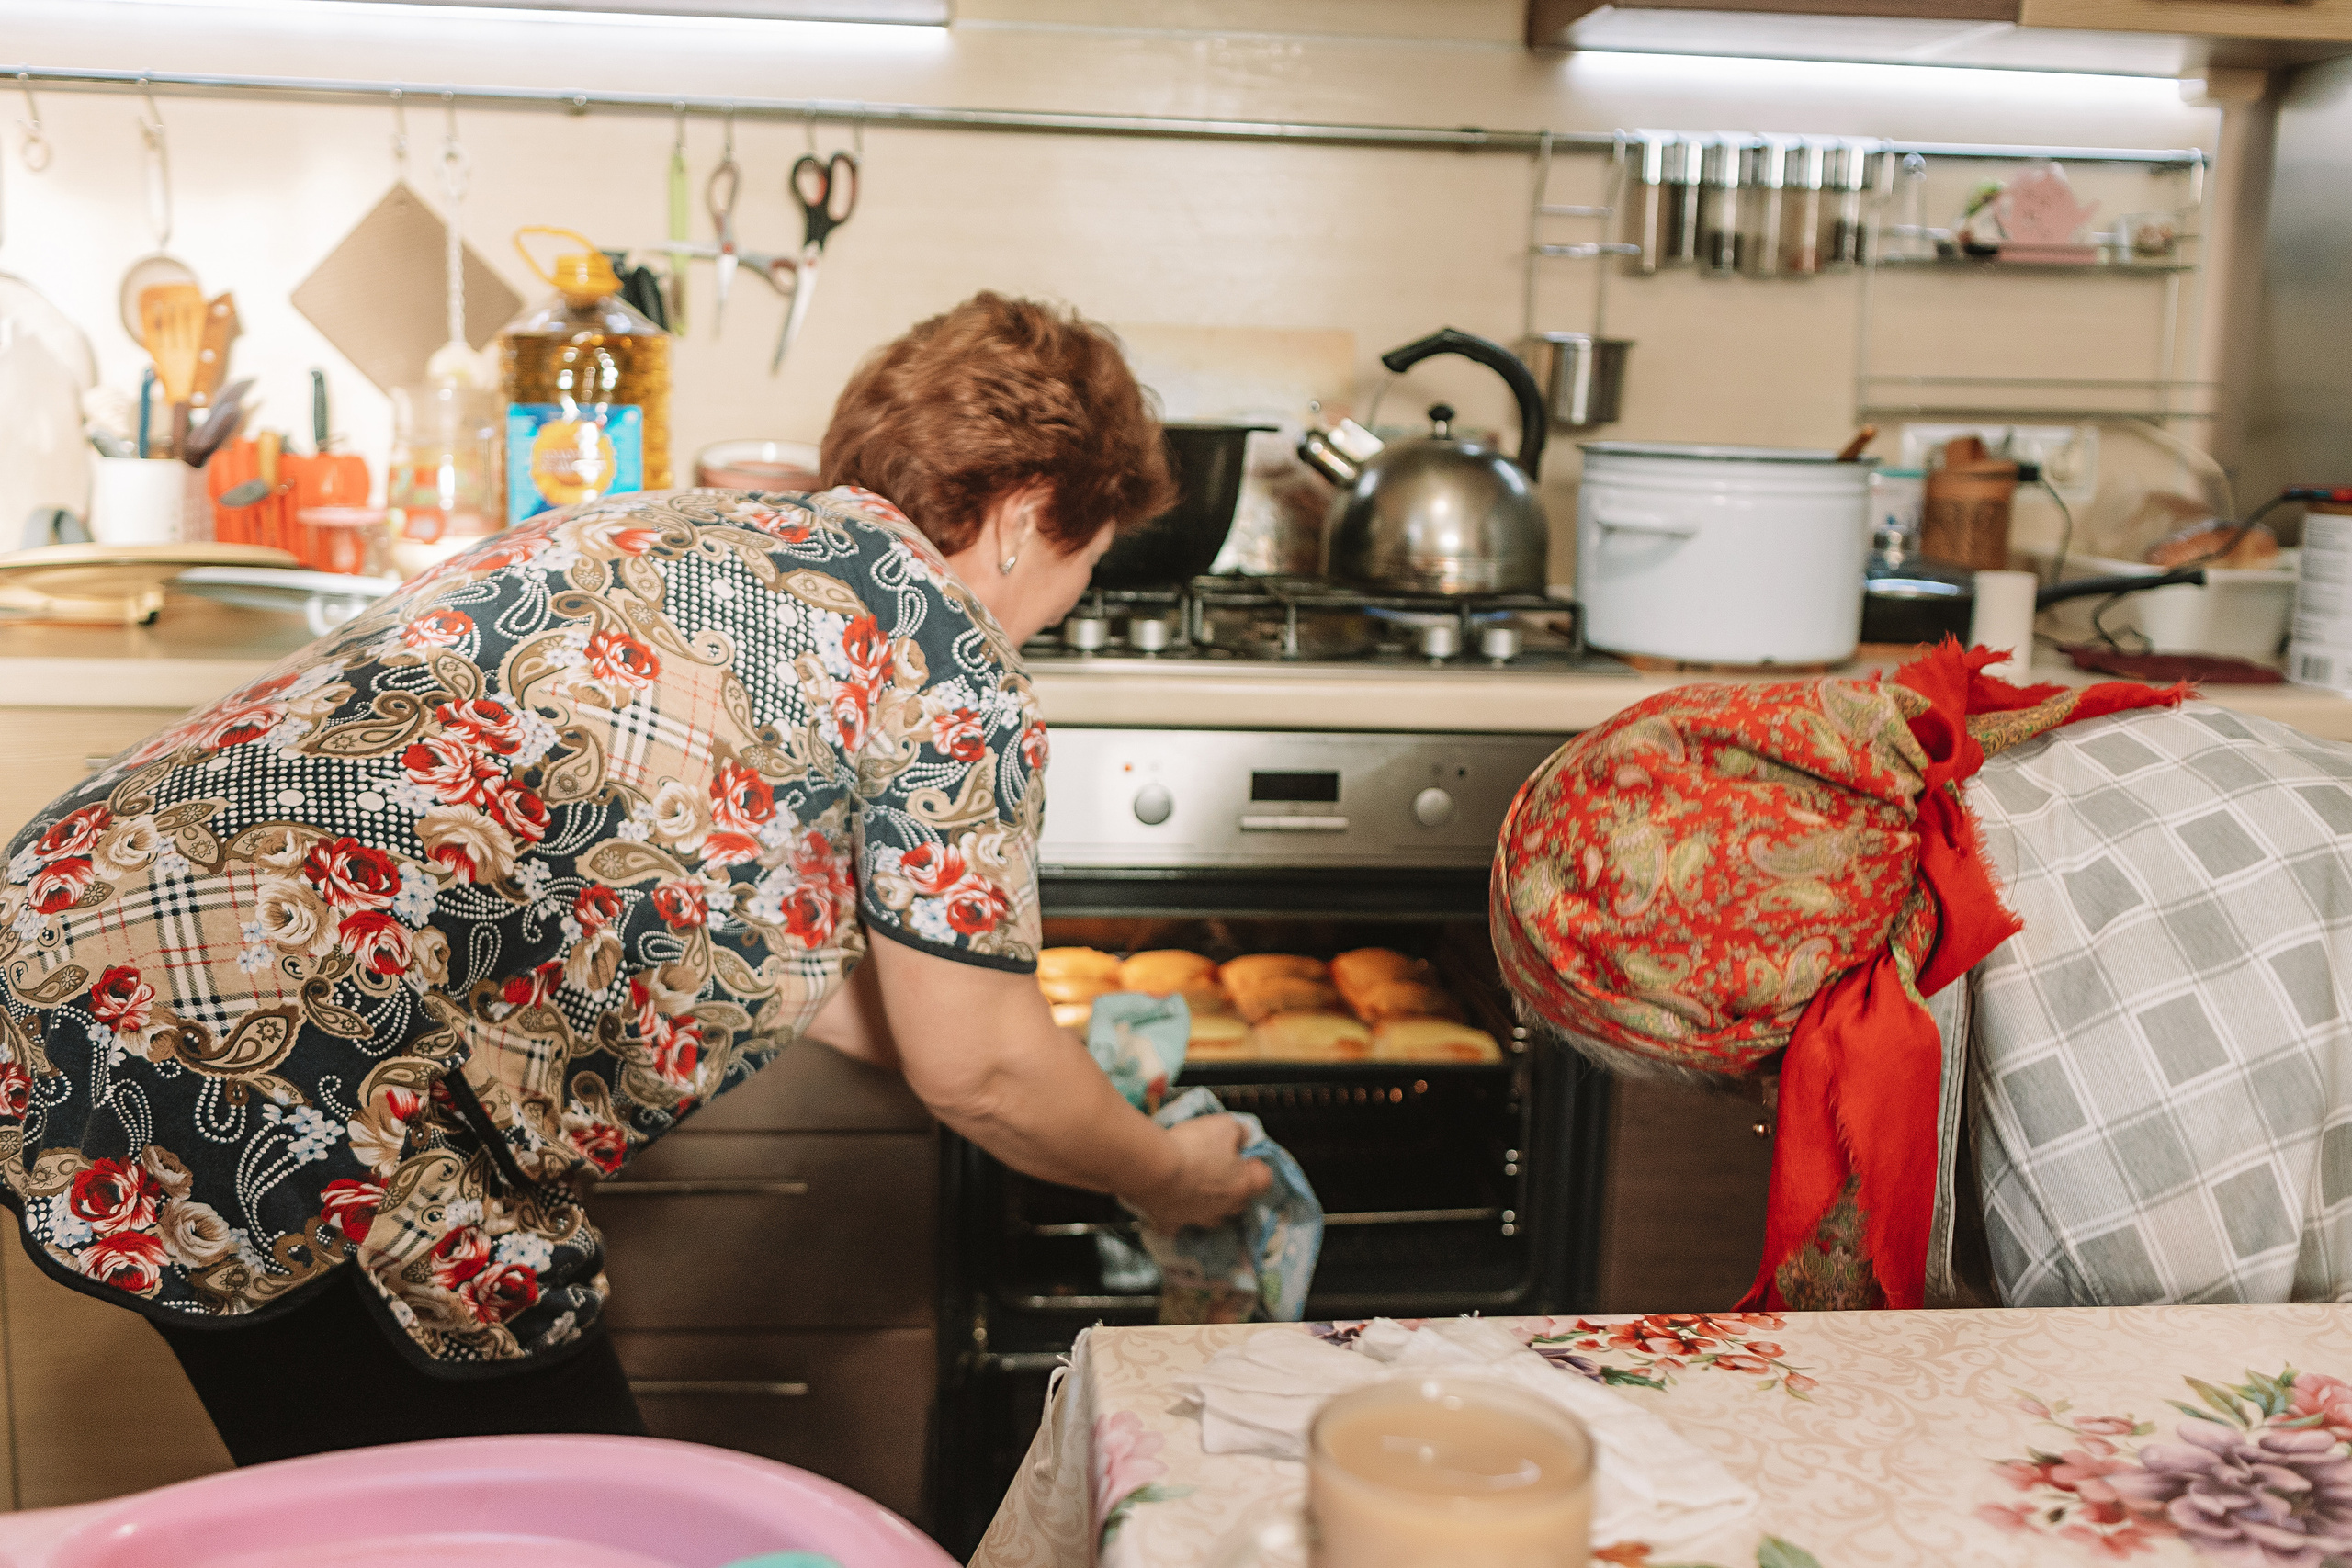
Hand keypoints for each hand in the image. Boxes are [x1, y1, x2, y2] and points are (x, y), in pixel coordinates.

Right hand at [1126, 1114, 1273, 1232]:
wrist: (1153, 1170)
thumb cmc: (1193, 1147)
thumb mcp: (1224, 1126)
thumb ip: (1239, 1132)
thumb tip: (1244, 1136)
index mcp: (1242, 1185)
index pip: (1264, 1179)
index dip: (1256, 1165)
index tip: (1245, 1154)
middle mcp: (1224, 1208)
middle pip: (1240, 1201)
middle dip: (1235, 1187)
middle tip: (1220, 1168)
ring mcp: (1198, 1219)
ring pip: (1213, 1217)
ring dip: (1210, 1205)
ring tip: (1196, 1188)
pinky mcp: (1172, 1224)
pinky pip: (1177, 1226)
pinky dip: (1175, 1219)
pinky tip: (1170, 1208)